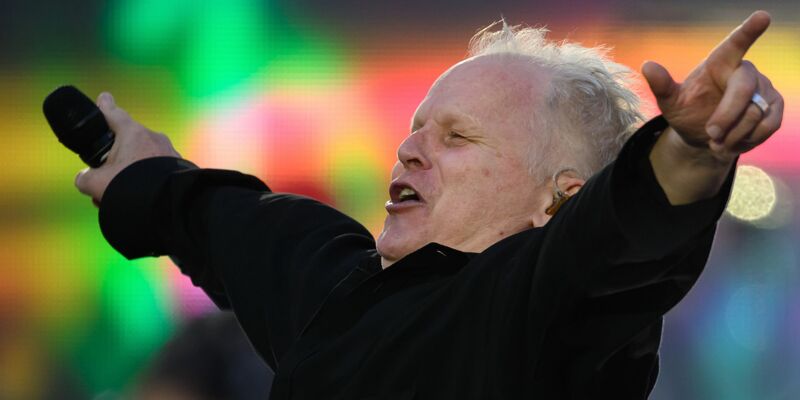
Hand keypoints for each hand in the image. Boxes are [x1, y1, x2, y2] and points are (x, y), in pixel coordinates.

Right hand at [74, 92, 180, 205]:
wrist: (168, 204)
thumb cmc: (133, 187)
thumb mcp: (97, 183)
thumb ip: (84, 178)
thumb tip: (84, 179)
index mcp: (133, 133)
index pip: (114, 113)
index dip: (104, 106)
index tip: (104, 98)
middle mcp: (153, 138)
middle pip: (127, 143)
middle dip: (115, 161)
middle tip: (105, 180)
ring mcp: (169, 152)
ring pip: (142, 159)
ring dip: (129, 174)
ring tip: (121, 196)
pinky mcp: (179, 168)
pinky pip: (157, 170)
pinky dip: (146, 181)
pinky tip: (141, 199)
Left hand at [642, 11, 783, 161]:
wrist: (704, 138)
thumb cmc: (687, 112)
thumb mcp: (670, 102)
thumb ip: (661, 84)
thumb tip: (647, 65)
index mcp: (720, 63)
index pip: (735, 44)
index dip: (749, 31)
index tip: (762, 16)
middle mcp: (745, 71)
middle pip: (743, 90)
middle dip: (726, 117)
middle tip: (710, 134)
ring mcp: (764, 88)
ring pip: (754, 113)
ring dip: (732, 134)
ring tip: (717, 141)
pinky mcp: (774, 108)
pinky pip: (767, 126)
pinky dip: (747, 139)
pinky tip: (733, 142)